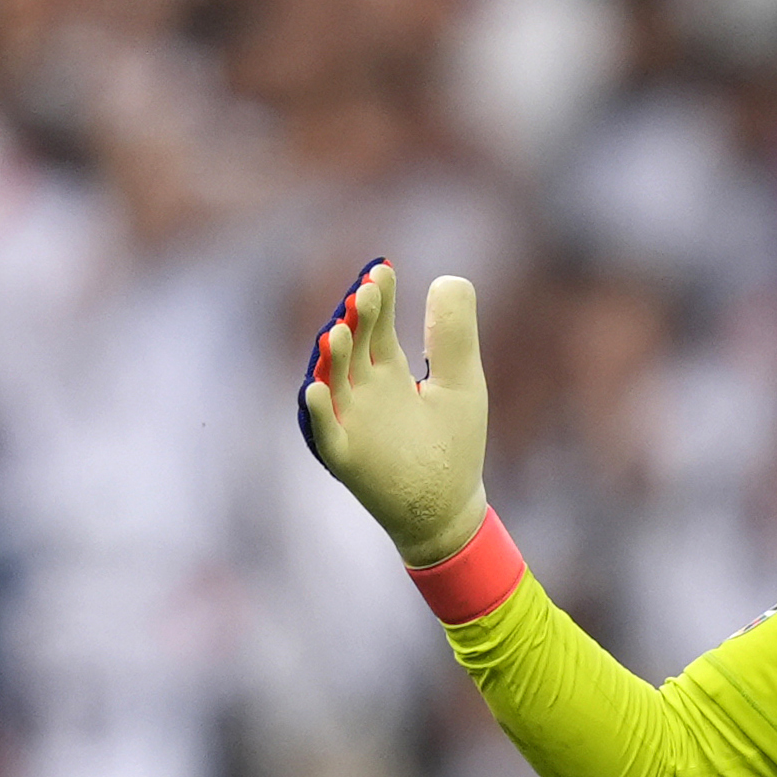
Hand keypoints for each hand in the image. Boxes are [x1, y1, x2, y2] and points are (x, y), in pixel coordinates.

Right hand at [297, 260, 490, 567]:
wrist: (447, 508)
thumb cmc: (453, 444)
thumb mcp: (461, 382)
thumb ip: (453, 334)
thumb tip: (448, 277)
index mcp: (389, 371)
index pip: (378, 325)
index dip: (379, 298)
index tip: (383, 268)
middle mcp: (363, 391)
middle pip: (355, 346)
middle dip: (358, 319)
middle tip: (365, 289)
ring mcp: (351, 421)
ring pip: (334, 382)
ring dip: (333, 357)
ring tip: (339, 329)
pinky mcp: (346, 456)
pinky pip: (326, 431)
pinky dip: (318, 411)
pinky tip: (315, 388)